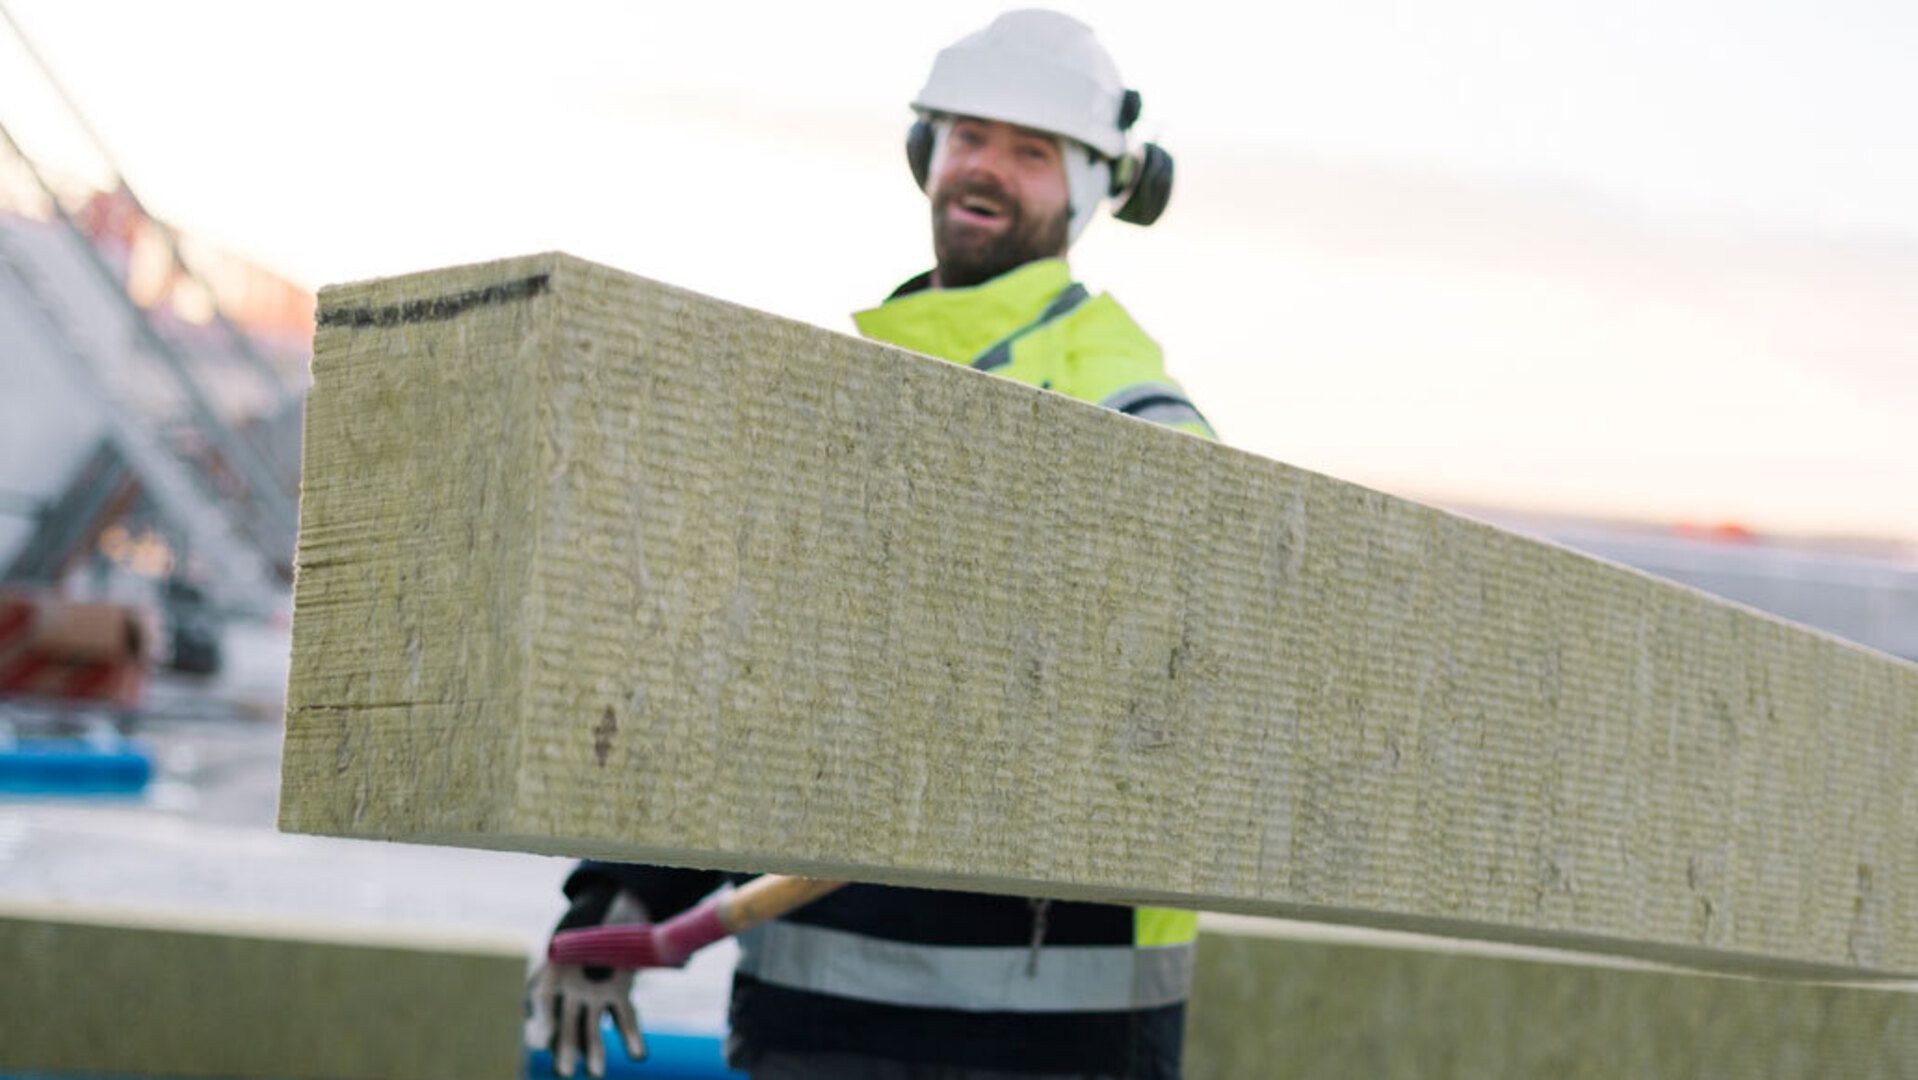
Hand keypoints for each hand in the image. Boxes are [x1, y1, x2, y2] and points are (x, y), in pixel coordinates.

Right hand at [525, 885, 649, 1077]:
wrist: (607, 912)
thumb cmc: (577, 930)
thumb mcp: (562, 943)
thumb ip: (564, 969)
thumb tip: (550, 1000)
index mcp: (548, 980)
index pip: (542, 1007)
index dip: (541, 1024)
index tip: (542, 1041)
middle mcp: (569, 996)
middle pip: (566, 1027)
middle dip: (565, 1049)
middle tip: (564, 1071)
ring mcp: (594, 997)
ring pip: (592, 1029)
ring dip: (594, 1050)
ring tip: (596, 1072)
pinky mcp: (618, 994)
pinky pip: (625, 1018)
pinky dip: (632, 1037)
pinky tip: (639, 1055)